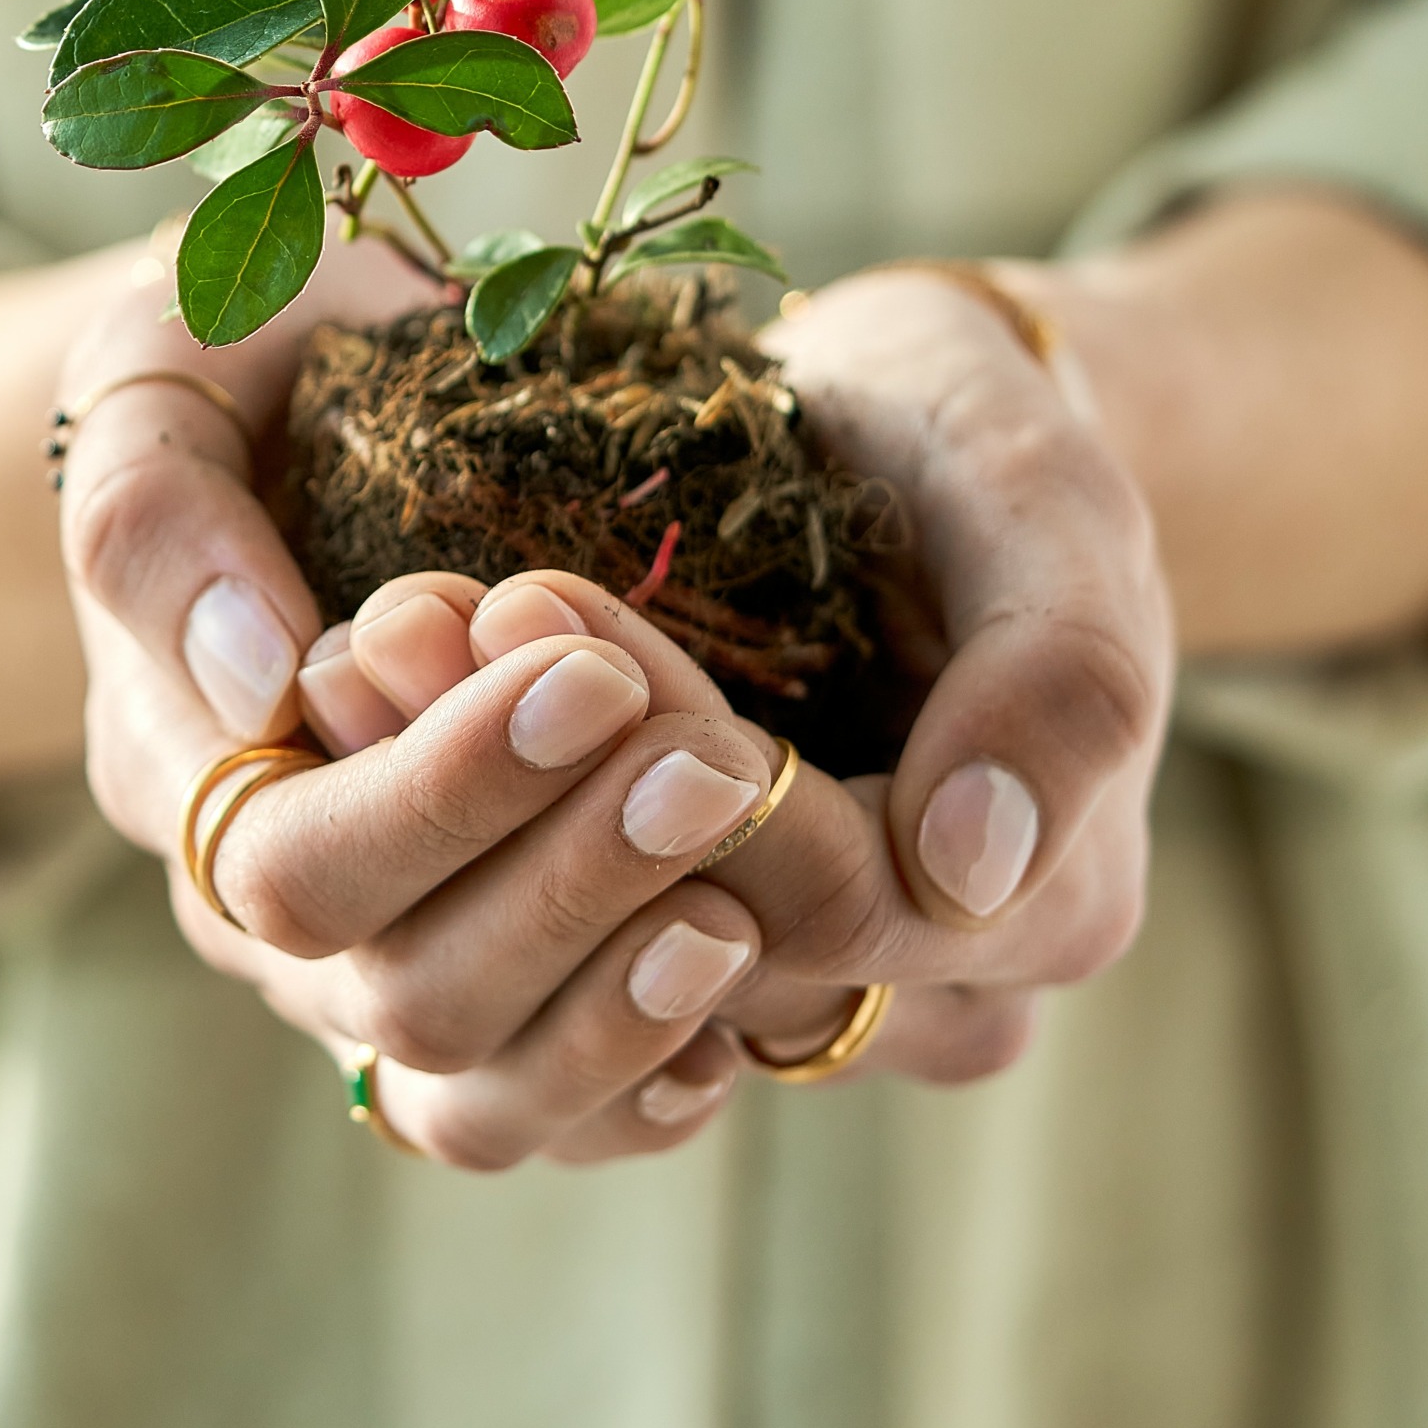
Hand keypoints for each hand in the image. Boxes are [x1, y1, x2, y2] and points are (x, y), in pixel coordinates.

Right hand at [59, 238, 761, 1166]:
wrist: (325, 417)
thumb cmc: (253, 373)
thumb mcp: (167, 363)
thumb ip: (161, 510)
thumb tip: (260, 683)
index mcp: (184, 770)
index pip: (293, 860)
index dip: (448, 792)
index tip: (595, 673)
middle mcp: (269, 910)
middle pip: (396, 992)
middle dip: (567, 887)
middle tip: (713, 765)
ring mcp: (377, 966)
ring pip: (473, 1097)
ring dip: (616, 1013)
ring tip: (743, 910)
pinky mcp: (489, 996)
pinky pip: (556, 1115)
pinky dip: (646, 1087)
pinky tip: (738, 1006)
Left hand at [268, 261, 1172, 1132]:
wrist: (911, 433)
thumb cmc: (981, 441)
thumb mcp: (1047, 505)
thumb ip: (1058, 682)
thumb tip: (968, 867)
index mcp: (1043, 908)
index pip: (819, 899)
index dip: (664, 764)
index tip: (531, 602)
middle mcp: (925, 994)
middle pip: (692, 948)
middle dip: (531, 786)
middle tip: (398, 620)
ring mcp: (800, 988)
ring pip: (600, 971)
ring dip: (462, 817)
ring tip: (371, 646)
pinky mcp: (686, 948)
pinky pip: (559, 951)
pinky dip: (457, 836)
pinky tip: (370, 706)